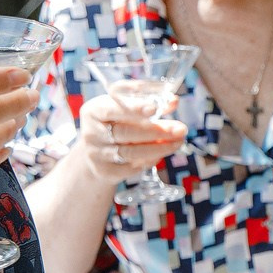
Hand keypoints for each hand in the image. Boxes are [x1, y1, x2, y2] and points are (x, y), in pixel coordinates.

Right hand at [69, 91, 187, 185]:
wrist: (98, 151)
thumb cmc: (117, 122)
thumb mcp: (126, 108)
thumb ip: (148, 102)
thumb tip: (173, 101)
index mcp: (94, 111)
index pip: (111, 108)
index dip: (134, 108)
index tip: (155, 108)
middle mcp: (91, 133)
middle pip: (125, 132)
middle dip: (155, 131)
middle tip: (181, 129)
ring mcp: (96, 154)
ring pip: (130, 152)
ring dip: (159, 147)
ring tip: (179, 141)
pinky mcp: (104, 171)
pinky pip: (131, 167)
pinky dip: (149, 160)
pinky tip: (162, 153)